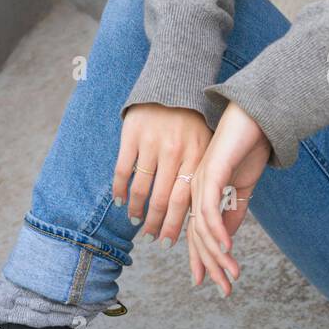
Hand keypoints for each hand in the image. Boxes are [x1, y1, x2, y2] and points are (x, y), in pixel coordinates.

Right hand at [113, 104, 213, 247]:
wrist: (174, 86)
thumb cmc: (194, 123)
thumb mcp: (207, 145)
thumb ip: (205, 173)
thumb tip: (207, 213)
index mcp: (197, 155)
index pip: (185, 201)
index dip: (176, 225)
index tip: (170, 242)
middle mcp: (175, 151)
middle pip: (163, 200)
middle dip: (157, 224)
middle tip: (152, 239)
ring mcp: (152, 142)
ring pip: (142, 188)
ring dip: (138, 210)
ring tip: (137, 221)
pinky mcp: (132, 135)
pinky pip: (123, 171)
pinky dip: (120, 190)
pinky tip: (121, 202)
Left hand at [186, 101, 272, 294]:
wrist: (256, 116)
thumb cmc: (249, 147)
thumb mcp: (243, 188)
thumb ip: (233, 212)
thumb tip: (225, 242)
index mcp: (202, 193)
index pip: (199, 233)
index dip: (203, 259)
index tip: (210, 283)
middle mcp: (196, 188)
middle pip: (198, 235)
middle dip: (211, 264)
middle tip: (224, 289)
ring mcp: (200, 179)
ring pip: (203, 225)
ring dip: (216, 252)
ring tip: (230, 273)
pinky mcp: (210, 171)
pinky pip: (210, 206)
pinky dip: (216, 229)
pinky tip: (226, 247)